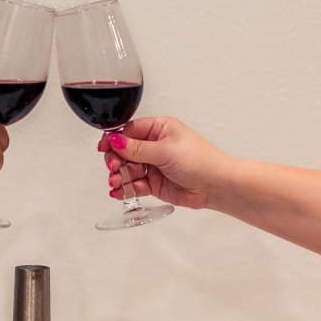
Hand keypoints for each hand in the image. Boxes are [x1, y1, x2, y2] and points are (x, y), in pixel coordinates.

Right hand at [97, 117, 230, 209]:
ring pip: (127, 169)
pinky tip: (120, 192)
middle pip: (123, 151)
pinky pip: (133, 185)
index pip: (128, 131)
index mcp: (159, 129)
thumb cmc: (201, 161)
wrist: (216, 186)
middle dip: (116, 160)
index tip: (104, 147)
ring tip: (117, 183)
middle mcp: (154, 146)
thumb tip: (115, 140)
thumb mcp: (166, 150)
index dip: (114, 139)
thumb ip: (137, 148)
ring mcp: (153, 165)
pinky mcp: (154, 183)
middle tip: (115, 167)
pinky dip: (125, 189)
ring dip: (119, 176)